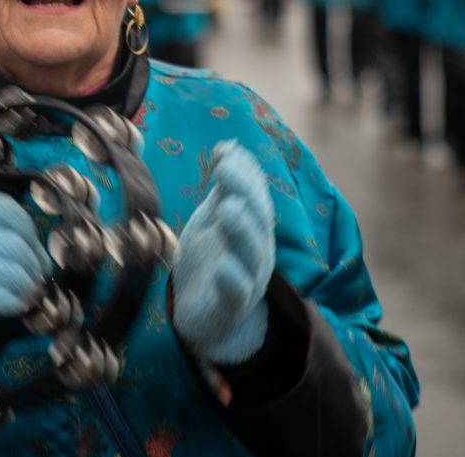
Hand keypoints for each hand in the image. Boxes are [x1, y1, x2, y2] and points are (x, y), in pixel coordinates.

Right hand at [0, 192, 51, 346]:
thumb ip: (3, 234)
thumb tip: (45, 259)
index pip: (8, 210)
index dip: (31, 233)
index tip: (35, 252)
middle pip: (15, 244)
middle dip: (34, 266)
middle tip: (37, 280)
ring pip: (14, 272)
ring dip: (28, 287)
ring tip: (28, 294)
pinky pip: (2, 297)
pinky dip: (16, 303)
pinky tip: (15, 305)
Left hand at [172, 140, 275, 364]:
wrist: (206, 319)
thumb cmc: (211, 260)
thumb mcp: (213, 220)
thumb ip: (223, 188)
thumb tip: (228, 146)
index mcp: (253, 228)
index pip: (255, 196)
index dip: (244, 173)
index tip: (226, 151)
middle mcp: (256, 252)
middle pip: (258, 220)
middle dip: (244, 192)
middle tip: (224, 170)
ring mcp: (247, 280)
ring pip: (252, 254)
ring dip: (241, 231)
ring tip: (226, 210)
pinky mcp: (229, 308)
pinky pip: (237, 294)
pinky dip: (233, 280)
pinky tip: (223, 267)